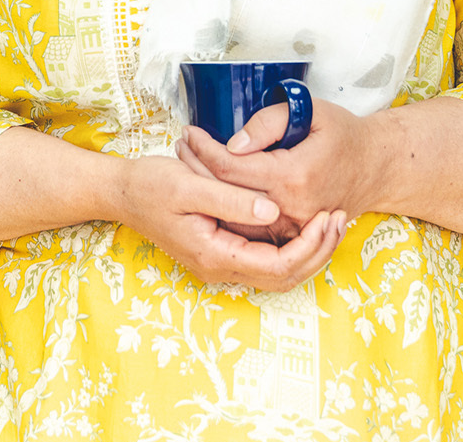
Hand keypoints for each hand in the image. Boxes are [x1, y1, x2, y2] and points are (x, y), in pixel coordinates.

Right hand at [114, 155, 344, 290]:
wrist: (122, 192)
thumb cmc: (151, 185)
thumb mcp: (189, 186)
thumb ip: (232, 200)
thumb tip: (273, 211)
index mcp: (214, 254)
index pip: (277, 267)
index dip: (309, 247)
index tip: (328, 216)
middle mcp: (219, 267)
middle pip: (284, 277)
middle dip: (318, 252)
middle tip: (340, 218)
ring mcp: (220, 261)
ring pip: (278, 271)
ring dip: (308, 250)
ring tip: (331, 219)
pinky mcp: (222, 249)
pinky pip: (265, 258)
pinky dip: (291, 244)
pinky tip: (304, 220)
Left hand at [181, 98, 385, 232]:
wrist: (375, 167)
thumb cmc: (343, 135)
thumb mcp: (311, 111)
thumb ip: (269, 123)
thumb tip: (233, 145)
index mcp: (292, 176)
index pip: (230, 167)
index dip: (203, 148)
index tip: (190, 132)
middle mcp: (289, 208)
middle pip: (224, 194)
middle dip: (196, 167)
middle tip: (181, 145)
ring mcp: (290, 227)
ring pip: (232, 217)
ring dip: (205, 191)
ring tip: (188, 163)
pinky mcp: (291, 235)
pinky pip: (248, 229)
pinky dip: (225, 210)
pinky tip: (210, 188)